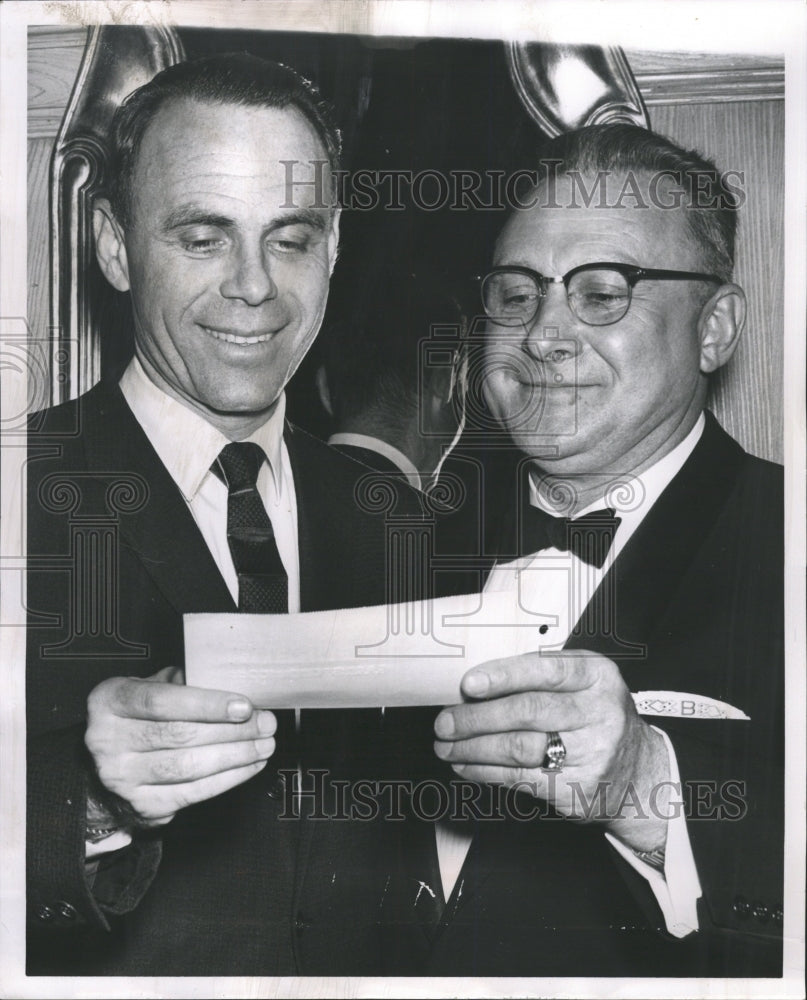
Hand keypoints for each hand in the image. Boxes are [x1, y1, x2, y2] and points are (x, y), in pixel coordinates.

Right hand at [85, 667, 276, 827]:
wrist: (105, 765)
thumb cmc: (137, 717)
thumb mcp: (150, 686)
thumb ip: (183, 681)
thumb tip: (232, 684)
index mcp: (111, 701)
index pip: (161, 701)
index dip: (207, 704)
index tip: (244, 706)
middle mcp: (109, 740)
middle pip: (181, 736)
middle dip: (233, 731)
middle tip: (265, 724)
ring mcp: (123, 777)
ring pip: (189, 767)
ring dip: (236, 756)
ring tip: (263, 745)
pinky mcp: (142, 805)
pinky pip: (192, 793)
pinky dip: (227, 779)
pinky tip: (249, 766)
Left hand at [433, 651, 670, 851]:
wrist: (638, 771)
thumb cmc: (595, 715)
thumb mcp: (583, 682)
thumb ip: (540, 675)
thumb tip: (476, 685)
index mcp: (598, 677)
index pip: (547, 671)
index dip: (504, 676)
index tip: (469, 684)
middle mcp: (600, 714)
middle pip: (528, 712)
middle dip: (478, 717)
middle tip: (445, 722)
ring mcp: (593, 755)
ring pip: (520, 749)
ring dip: (474, 748)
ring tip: (447, 745)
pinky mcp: (579, 790)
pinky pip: (522, 779)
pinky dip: (486, 772)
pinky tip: (467, 765)